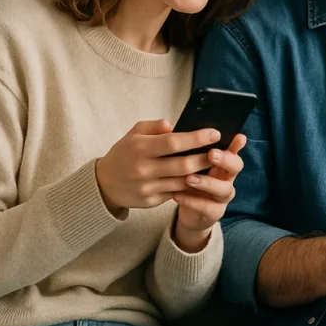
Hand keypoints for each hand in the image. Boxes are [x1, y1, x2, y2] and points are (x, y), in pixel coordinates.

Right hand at [95, 120, 220, 212]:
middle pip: (183, 165)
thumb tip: (173, 124)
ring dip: (202, 174)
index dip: (196, 138)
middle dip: (205, 158)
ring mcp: (148, 187)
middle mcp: (144, 169)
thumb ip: (154, 126)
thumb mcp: (134, 133)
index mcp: (140, 148)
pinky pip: (176, 193)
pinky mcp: (151, 201)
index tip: (214, 133)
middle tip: (221, 151)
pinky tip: (202, 178)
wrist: (105, 183)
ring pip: (183, 182)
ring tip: (215, 164)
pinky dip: (190, 186)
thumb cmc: (125, 153)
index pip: (173, 142)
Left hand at [172, 134, 246, 250]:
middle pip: (236, 167)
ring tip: (189, 178)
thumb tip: (173, 127)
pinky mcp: (215, 212)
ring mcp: (222, 196)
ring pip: (223, 189)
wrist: (188, 211)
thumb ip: (188, 149)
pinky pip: (207, 207)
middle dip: (226, 160)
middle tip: (212, 154)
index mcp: (222, 162)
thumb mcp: (188, 163)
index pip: (233, 150)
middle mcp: (227, 178)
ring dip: (207, 182)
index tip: (238, 137)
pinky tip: (177, 195)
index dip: (237, 145)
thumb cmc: (188, 180)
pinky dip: (192, 201)